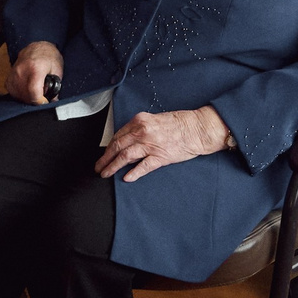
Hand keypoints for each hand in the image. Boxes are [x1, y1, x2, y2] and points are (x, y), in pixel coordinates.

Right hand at [10, 42, 63, 104]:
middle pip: (25, 96)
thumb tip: (52, 100)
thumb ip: (55, 86)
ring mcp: (13, 74)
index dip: (40, 102)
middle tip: (43, 97)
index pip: (33, 93)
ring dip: (27, 98)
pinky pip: (12, 92)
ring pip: (17, 95)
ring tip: (35, 93)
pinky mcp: (9, 77)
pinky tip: (27, 91)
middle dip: (35, 101)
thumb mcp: (57, 70)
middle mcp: (21, 71)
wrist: (37, 46)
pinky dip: (19, 95)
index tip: (45, 102)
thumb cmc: (48, 56)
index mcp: (35, 68)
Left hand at [97, 106, 229, 181]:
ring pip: (125, 157)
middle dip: (105, 158)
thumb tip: (126, 141)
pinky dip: (133, 173)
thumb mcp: (154, 120)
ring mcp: (151, 145)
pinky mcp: (161, 156)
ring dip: (112, 166)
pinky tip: (126, 178)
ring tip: (106, 173)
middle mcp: (142, 132)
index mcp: (140, 121)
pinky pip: (143, 166)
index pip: (118, 135)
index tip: (103, 154)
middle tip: (98, 167)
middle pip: (117, 146)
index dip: (108, 147)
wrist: (198, 128)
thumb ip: (139, 129)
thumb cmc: (179, 124)